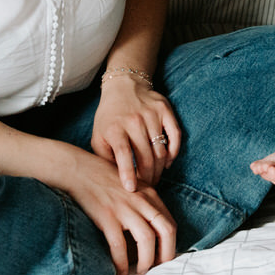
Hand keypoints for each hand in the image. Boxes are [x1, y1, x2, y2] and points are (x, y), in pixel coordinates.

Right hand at [62, 149, 176, 274]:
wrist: (80, 170)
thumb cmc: (104, 180)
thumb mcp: (132, 186)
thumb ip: (143, 203)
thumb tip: (150, 228)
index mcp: (150, 194)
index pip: (170, 223)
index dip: (171, 244)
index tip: (164, 258)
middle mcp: (142, 201)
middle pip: (166, 231)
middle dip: (166, 255)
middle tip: (158, 269)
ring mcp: (125, 208)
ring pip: (147, 240)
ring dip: (146, 261)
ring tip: (140, 271)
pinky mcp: (107, 216)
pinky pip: (119, 245)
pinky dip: (121, 262)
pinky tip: (119, 272)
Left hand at [93, 73, 180, 191]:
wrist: (124, 85)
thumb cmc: (109, 117)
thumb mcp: (98, 136)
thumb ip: (105, 158)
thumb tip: (114, 182)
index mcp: (115, 128)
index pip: (124, 154)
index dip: (128, 173)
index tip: (132, 189)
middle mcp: (134, 120)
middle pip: (146, 156)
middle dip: (148, 177)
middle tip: (147, 188)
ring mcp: (151, 114)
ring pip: (161, 150)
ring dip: (160, 169)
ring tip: (155, 178)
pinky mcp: (165, 110)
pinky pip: (175, 136)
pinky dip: (174, 152)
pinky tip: (167, 162)